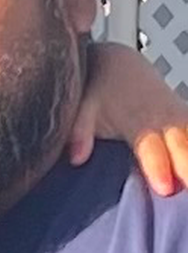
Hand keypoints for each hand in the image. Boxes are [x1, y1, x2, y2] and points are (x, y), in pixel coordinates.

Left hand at [71, 42, 187, 194]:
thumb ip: (80, 132)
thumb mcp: (84, 107)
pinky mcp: (187, 117)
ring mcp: (180, 117)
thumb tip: (76, 158)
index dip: (157, 167)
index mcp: (137, 121)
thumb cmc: (100, 91)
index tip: (164, 189)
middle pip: (183, 146)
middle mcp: (164, 119)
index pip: (150, 147)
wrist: (120, 63)